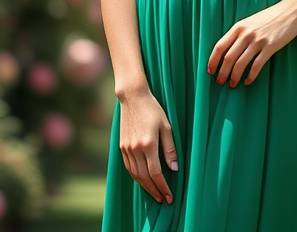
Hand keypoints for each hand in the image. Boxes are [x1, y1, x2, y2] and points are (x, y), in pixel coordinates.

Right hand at [118, 88, 177, 203]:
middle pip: (145, 177)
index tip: (170, 196)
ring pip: (135, 174)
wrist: (133, 97)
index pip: (156, 173)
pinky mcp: (121, 146)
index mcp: (148, 144)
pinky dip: (136, 177)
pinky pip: (128, 167)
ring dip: (145, 186)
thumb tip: (174, 169)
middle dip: (155, 190)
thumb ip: (170, 148)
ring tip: (154, 194)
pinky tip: (142, 180)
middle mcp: (135, 149)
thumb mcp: (166, 126)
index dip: (163, 186)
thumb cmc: (153, 109)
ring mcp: (126, 148)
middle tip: (164, 200)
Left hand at [207, 0, 296, 86]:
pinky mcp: (270, 46)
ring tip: (232, 84)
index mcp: (238, 27)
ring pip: (241, 63)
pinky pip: (257, 65)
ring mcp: (258, 40)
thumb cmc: (269, 17)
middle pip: (228, 57)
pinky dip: (251, 76)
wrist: (290, 10)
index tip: (210, 70)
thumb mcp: (249, 21)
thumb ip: (239, 33)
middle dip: (222, 72)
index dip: (212, 60)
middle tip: (220, 82)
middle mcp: (246, 34)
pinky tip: (248, 82)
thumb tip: (227, 51)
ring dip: (234, 76)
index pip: (219, 46)